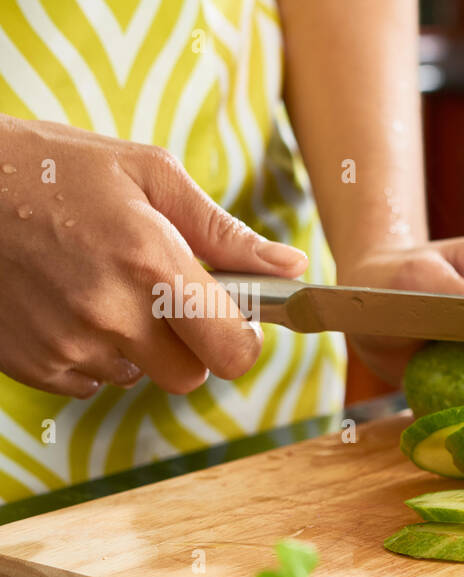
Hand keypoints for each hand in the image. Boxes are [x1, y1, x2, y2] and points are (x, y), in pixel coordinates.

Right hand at [0, 116, 308, 397]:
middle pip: (190, 375)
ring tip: (103, 288)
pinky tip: (69, 304)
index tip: (234, 322)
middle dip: (190, 345)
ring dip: (137, 347)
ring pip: (138, 377)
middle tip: (165, 300)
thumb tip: (291, 266)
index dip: (242, 341)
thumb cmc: (54, 168)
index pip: (231, 351)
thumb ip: (225, 231)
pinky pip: (89, 382)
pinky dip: (91, 354)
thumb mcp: (147, 174)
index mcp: (151, 264)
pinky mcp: (33, 364)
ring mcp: (67, 344)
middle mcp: (111, 314)